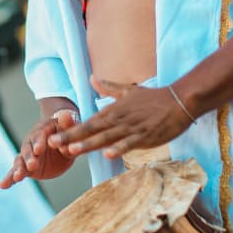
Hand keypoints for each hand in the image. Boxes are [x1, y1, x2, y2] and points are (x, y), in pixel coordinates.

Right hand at [0, 108, 78, 188]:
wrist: (62, 142)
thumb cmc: (67, 133)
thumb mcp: (70, 130)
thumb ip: (68, 125)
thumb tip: (67, 114)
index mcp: (43, 131)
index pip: (40, 135)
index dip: (38, 142)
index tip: (39, 149)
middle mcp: (32, 142)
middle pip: (28, 149)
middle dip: (29, 157)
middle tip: (32, 165)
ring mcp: (28, 154)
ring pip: (21, 161)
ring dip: (19, 168)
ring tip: (17, 177)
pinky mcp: (27, 166)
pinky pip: (18, 171)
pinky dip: (10, 178)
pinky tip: (3, 185)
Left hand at [47, 77, 195, 159]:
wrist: (179, 100)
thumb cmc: (153, 97)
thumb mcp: (128, 90)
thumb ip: (109, 88)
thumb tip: (92, 78)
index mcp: (113, 111)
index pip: (88, 123)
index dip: (71, 130)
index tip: (54, 136)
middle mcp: (118, 119)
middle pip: (91, 131)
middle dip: (71, 138)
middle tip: (53, 143)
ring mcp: (131, 128)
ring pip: (106, 138)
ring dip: (89, 144)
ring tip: (72, 150)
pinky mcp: (145, 136)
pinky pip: (130, 143)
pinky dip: (119, 149)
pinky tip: (108, 154)